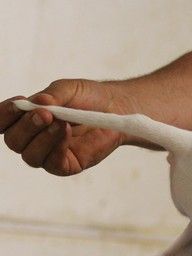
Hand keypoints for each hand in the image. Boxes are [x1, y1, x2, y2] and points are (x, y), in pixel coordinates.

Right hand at [0, 79, 130, 175]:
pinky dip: (57, 147)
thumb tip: (39, 101)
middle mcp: (33, 139)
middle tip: (45, 114)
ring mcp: (49, 154)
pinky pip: (53, 163)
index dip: (4, 115)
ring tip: (60, 122)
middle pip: (13, 141)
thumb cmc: (88, 98)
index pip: (2, 123)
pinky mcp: (67, 165)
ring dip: (42, 138)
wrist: (116, 108)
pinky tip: (67, 132)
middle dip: (26, 126)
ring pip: (30, 156)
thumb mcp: (68, 90)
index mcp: (25, 119)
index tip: (18, 103)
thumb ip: (52, 96)